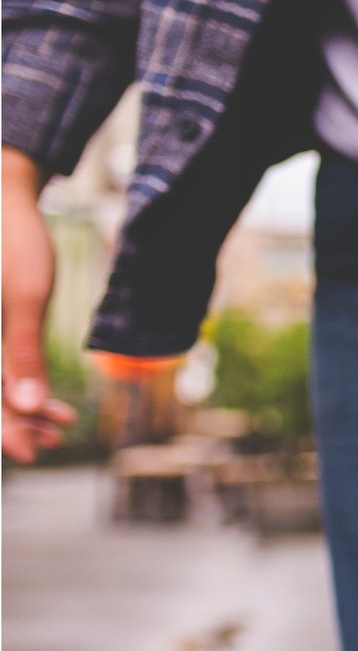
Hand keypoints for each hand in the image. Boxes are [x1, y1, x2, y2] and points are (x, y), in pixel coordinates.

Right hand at [3, 147, 72, 463]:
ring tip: (59, 425)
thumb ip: (23, 351)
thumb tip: (25, 405)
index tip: (32, 453)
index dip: (0, 429)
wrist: (5, 197)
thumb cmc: (13, 238)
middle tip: (53, 441)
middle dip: (12, 422)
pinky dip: (18, 385)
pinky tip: (51, 405)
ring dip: (19, 408)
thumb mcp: (25, 295)